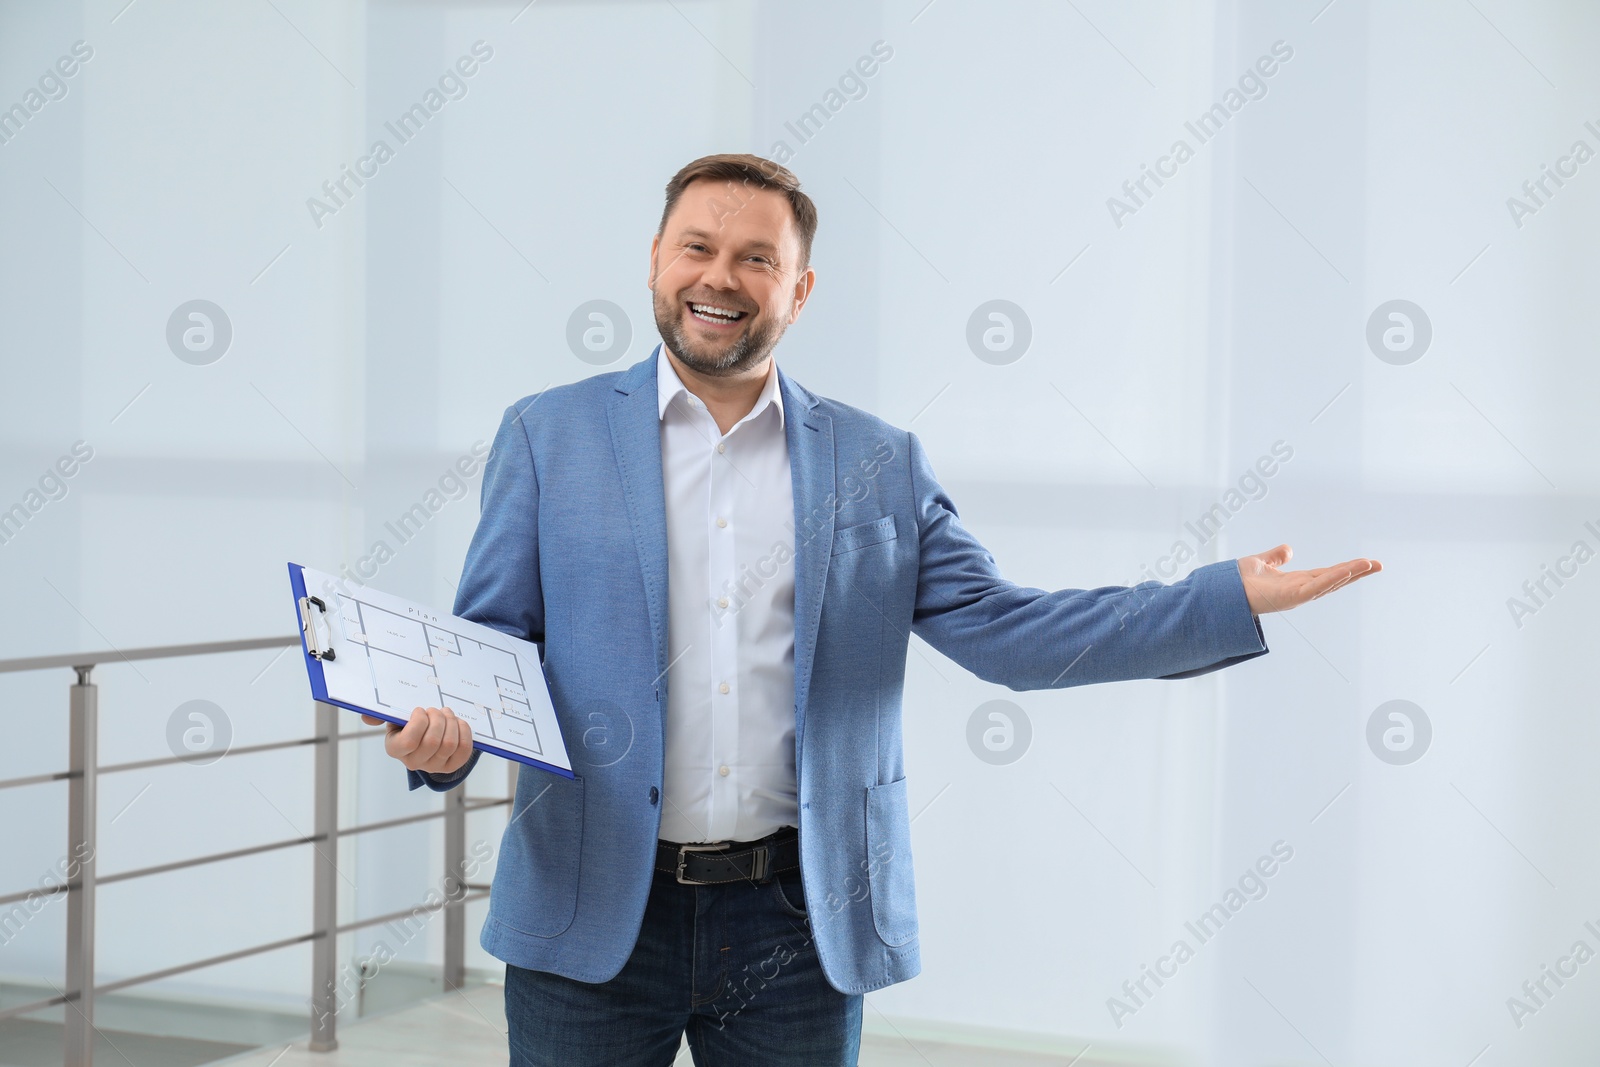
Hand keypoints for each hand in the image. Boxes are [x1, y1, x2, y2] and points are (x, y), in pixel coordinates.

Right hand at [361, 706, 474, 774]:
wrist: (425, 737)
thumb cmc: (408, 725)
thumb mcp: (394, 719)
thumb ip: (381, 716)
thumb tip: (367, 717)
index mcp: (395, 749)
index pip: (409, 740)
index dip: (419, 722)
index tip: (420, 710)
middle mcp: (413, 762)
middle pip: (432, 742)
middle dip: (438, 719)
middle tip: (436, 710)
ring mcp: (434, 767)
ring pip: (449, 744)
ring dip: (451, 723)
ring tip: (447, 714)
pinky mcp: (452, 766)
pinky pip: (463, 749)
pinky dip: (463, 732)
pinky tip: (457, 723)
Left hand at [1236, 544, 1381, 614]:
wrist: (1222, 591)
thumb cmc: (1237, 582)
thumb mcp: (1261, 563)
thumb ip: (1275, 557)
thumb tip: (1289, 550)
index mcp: (1296, 582)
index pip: (1327, 574)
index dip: (1346, 569)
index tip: (1366, 563)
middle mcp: (1300, 590)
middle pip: (1334, 580)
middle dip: (1356, 573)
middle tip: (1379, 565)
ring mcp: (1297, 595)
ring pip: (1329, 583)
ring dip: (1350, 574)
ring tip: (1370, 565)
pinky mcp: (1291, 597)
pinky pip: (1316, 587)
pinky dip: (1332, 579)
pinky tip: (1347, 570)